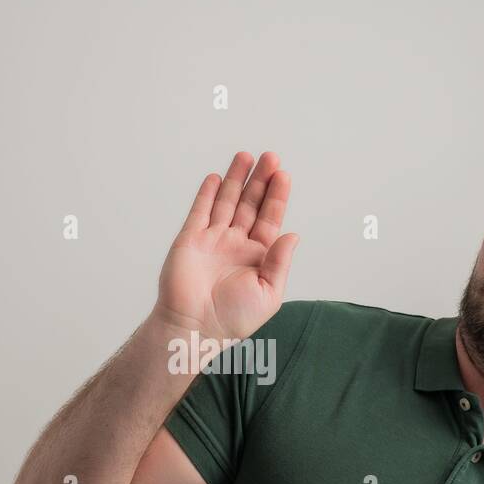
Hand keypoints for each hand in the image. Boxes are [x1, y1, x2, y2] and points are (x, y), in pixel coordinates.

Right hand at [153, 151, 298, 342]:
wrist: (195, 326)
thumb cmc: (233, 318)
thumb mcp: (269, 293)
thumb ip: (280, 262)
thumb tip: (293, 235)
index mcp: (257, 257)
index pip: (270, 218)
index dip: (277, 196)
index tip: (283, 175)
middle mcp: (235, 245)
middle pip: (250, 204)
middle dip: (260, 180)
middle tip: (270, 157)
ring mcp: (212, 240)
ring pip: (227, 202)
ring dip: (236, 179)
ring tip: (246, 156)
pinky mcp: (190, 239)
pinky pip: (200, 211)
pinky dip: (208, 193)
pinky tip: (217, 177)